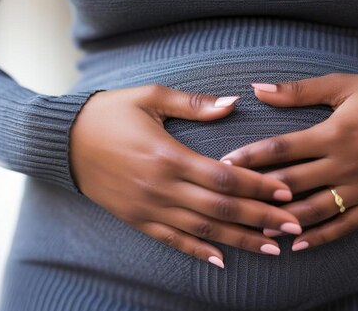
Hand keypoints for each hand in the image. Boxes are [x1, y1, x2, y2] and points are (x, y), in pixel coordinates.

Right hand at [69, 84, 302, 268]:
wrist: (63, 140)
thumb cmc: (109, 113)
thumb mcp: (150, 96)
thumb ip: (194, 104)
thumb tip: (233, 103)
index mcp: (169, 155)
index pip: (225, 177)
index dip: (258, 186)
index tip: (286, 191)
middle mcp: (161, 187)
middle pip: (221, 209)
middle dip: (261, 218)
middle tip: (294, 226)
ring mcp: (148, 208)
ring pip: (203, 231)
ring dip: (240, 241)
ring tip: (272, 248)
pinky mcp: (137, 220)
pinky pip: (173, 241)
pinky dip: (199, 253)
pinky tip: (223, 261)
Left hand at [218, 73, 357, 251]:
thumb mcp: (345, 86)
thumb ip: (300, 91)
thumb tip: (258, 88)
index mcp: (334, 133)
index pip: (281, 149)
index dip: (249, 156)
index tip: (222, 163)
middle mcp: (345, 164)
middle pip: (292, 184)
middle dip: (257, 192)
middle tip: (229, 200)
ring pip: (315, 211)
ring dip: (283, 221)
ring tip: (256, 228)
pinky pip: (345, 225)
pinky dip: (321, 237)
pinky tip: (298, 245)